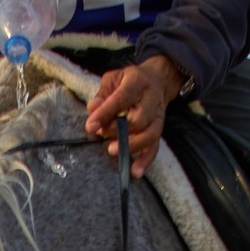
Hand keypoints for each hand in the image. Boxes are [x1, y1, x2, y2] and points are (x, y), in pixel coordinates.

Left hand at [85, 56, 182, 177]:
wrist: (157, 80)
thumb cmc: (129, 80)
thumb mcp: (114, 78)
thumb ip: (102, 94)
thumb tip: (92, 109)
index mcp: (137, 83)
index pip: (121, 99)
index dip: (105, 113)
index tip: (91, 126)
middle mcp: (150, 101)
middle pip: (138, 120)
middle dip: (117, 131)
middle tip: (101, 135)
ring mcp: (157, 117)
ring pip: (149, 135)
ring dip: (131, 146)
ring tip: (112, 151)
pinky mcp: (158, 130)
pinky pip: (155, 148)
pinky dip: (146, 161)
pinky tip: (135, 171)